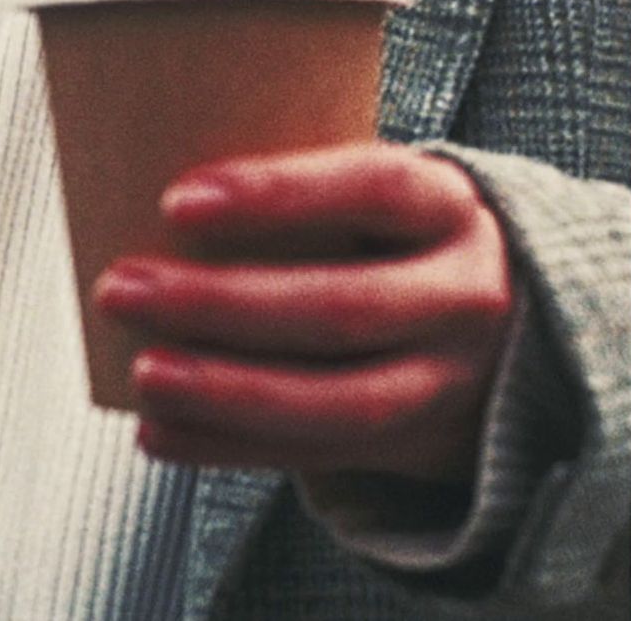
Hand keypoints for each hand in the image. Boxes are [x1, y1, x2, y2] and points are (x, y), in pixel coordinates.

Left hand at [93, 142, 512, 483]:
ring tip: (142, 373)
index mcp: (453, 208)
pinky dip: (229, 448)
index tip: (177, 200)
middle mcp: (467, 294)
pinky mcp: (418, 442)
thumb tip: (149, 177)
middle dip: (221, 303)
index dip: (280, 194)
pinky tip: (160, 431)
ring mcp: (450, 377)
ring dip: (225, 391)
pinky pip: (320, 455)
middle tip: (121, 287)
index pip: (378, 188)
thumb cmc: (406, 242)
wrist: (509, 327)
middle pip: (345, 307)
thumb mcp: (393, 199)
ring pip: (338, 400)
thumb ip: (313, 192)